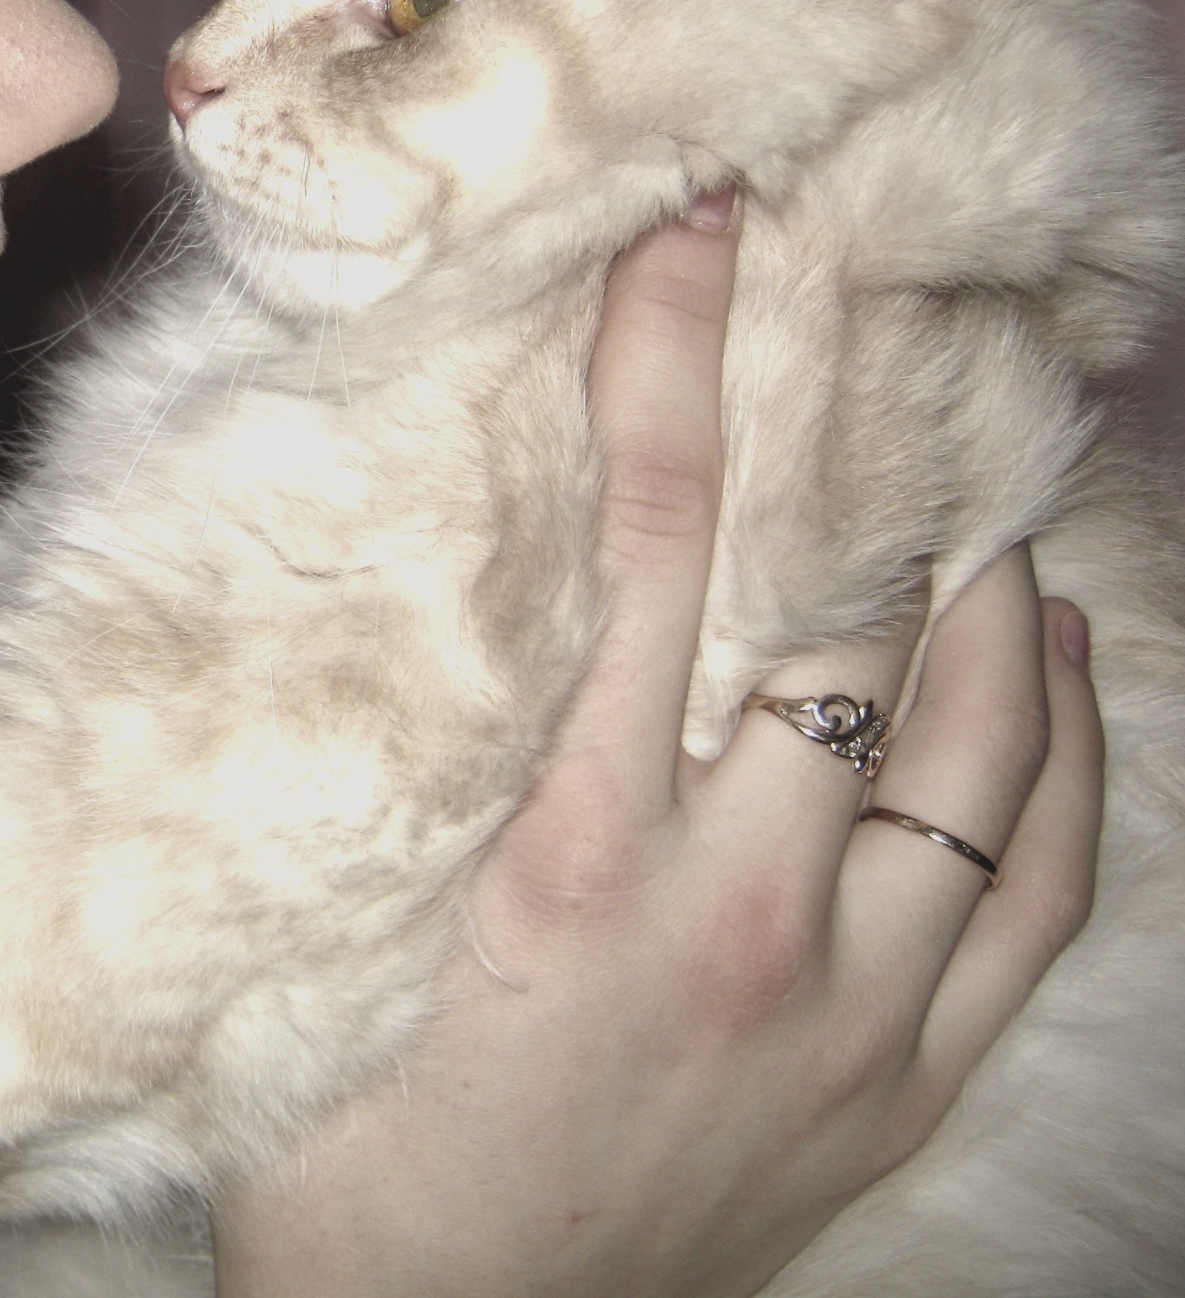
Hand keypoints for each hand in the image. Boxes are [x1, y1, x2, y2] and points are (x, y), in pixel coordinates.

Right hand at [210, 194, 1104, 1297]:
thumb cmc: (347, 1157)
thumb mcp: (336, 940)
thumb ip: (393, 770)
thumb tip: (410, 590)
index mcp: (574, 861)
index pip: (655, 555)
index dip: (678, 378)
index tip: (695, 246)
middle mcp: (738, 911)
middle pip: (846, 622)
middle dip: (861, 449)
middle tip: (875, 327)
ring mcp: (850, 1005)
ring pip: (984, 748)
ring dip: (988, 591)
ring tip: (978, 480)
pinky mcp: (905, 1080)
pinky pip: (1037, 893)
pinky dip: (1066, 759)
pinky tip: (1052, 664)